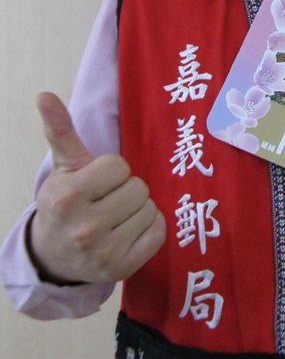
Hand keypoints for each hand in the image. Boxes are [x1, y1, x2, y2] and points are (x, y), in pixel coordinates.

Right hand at [29, 92, 165, 284]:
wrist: (54, 257)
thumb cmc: (64, 206)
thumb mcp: (62, 170)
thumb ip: (60, 132)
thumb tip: (45, 95)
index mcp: (67, 197)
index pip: (120, 166)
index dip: (113, 171)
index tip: (100, 182)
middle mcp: (84, 226)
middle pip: (139, 188)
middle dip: (128, 189)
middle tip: (110, 200)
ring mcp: (104, 251)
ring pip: (151, 209)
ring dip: (140, 209)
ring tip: (118, 217)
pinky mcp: (122, 268)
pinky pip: (159, 233)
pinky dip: (151, 228)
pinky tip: (131, 231)